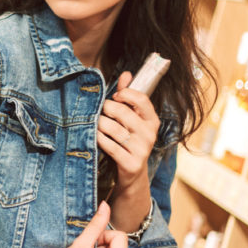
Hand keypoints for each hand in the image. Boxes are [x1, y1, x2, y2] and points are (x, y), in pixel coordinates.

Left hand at [97, 70, 158, 192]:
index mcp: (152, 120)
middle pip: (123, 112)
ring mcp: (141, 150)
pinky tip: (94, 136)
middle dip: (106, 109)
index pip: (142, 99)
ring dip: (99, 124)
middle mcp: (149, 134)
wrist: (132, 174)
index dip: (125, 93)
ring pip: (114, 129)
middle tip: (99, 110)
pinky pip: (110, 146)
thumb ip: (128, 97)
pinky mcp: (131, 163)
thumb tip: (126, 74)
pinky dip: (99, 139)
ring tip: (94, 123)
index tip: (115, 96)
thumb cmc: (128, 140)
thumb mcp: (132, 119)